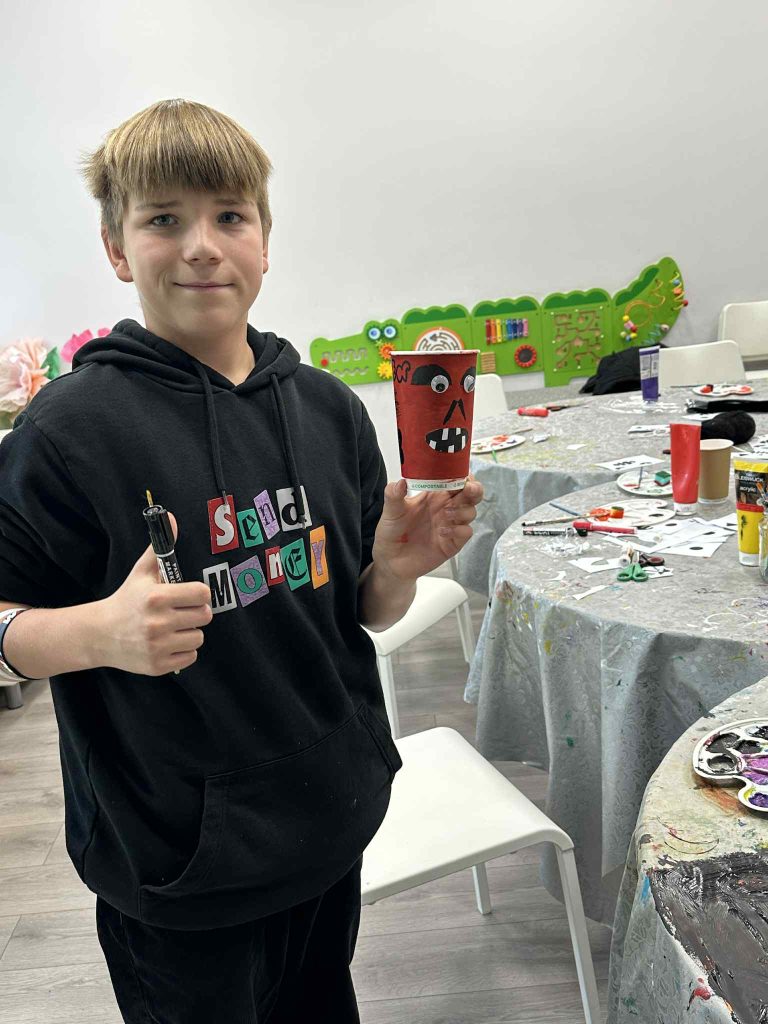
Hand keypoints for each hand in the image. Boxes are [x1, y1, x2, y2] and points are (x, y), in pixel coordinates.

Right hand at [97, 513, 212, 674]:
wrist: (100, 634)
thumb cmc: (127, 599)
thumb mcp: (141, 572)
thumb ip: (160, 547)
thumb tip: (171, 517)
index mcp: (157, 597)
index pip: (202, 594)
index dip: (198, 594)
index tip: (189, 595)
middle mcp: (157, 623)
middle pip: (204, 616)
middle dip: (195, 613)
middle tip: (181, 612)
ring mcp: (157, 646)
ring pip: (199, 638)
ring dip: (189, 633)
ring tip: (172, 628)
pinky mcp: (158, 665)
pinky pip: (190, 657)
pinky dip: (183, 651)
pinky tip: (168, 643)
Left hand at [370, 476, 483, 582]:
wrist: (390, 559)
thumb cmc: (392, 532)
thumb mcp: (390, 511)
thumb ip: (394, 495)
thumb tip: (400, 482)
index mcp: (434, 495)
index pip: (454, 480)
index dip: (461, 474)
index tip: (461, 473)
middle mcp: (445, 508)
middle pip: (471, 494)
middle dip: (474, 488)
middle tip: (469, 488)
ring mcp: (450, 525)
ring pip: (471, 511)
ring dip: (463, 510)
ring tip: (446, 513)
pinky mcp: (452, 543)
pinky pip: (466, 532)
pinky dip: (458, 530)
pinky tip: (442, 531)